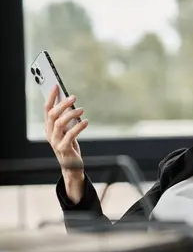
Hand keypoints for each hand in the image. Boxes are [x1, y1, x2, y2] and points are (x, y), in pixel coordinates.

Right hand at [44, 85, 87, 201]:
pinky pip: (70, 135)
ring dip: (70, 114)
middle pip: (52, 115)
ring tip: (81, 110)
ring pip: (59, 123)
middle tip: (73, 97)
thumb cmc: (70, 146)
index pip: (47, 109)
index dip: (51, 97)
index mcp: (49, 128)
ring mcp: (55, 142)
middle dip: (62, 104)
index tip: (56, 85)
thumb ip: (67, 119)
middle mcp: (49, 134)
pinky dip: (78, 127)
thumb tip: (71, 102)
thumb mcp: (67, 131)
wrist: (72, 166)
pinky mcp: (63, 148)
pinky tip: (86, 122)